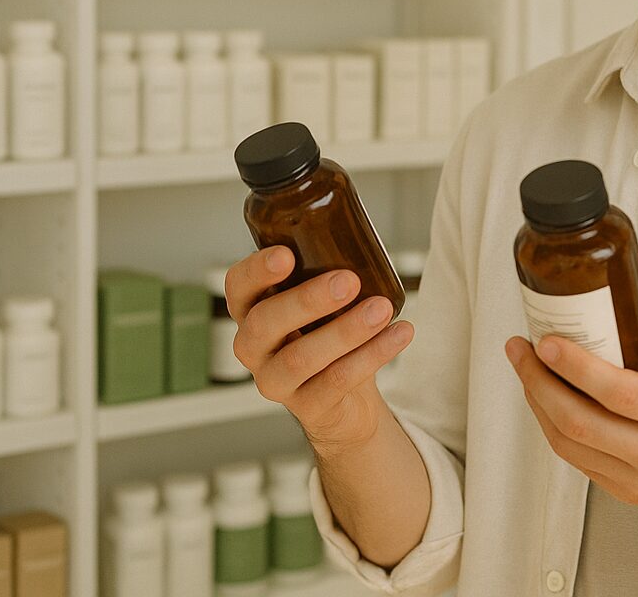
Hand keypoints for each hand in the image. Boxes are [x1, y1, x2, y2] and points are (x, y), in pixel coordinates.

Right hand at [226, 246, 414, 453]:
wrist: (345, 401)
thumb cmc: (329, 335)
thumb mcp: (323, 302)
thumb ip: (328, 270)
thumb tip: (361, 229)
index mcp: (253, 311)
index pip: (238, 287)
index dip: (256, 271)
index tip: (287, 254)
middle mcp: (254, 347)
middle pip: (265, 322)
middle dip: (307, 299)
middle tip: (348, 280)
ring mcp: (275, 381)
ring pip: (301, 357)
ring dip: (346, 330)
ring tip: (382, 309)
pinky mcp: (306, 408)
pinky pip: (336, 382)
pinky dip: (372, 355)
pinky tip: (399, 334)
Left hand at [505, 251, 637, 526]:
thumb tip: (636, 267)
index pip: (620, 393)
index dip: (576, 366)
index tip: (547, 341)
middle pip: (581, 423)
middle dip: (539, 382)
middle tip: (522, 349)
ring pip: (569, 445)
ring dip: (538, 403)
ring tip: (527, 368)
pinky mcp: (624, 492)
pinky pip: (575, 459)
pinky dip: (554, 425)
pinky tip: (548, 398)